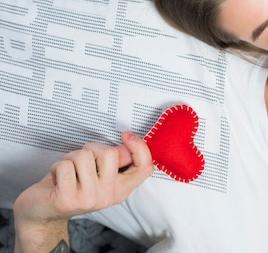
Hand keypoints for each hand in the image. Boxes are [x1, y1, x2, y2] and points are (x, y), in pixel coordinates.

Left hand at [14, 132, 152, 232]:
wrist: (43, 211)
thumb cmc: (71, 185)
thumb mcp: (98, 174)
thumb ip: (115, 161)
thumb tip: (127, 146)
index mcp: (121, 189)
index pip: (145, 167)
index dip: (140, 147)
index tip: (126, 135)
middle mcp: (109, 195)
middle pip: (110, 153)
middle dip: (92, 148)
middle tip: (82, 160)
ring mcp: (89, 199)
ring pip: (84, 156)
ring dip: (71, 157)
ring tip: (68, 171)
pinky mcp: (68, 199)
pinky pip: (64, 166)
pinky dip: (56, 167)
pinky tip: (57, 179)